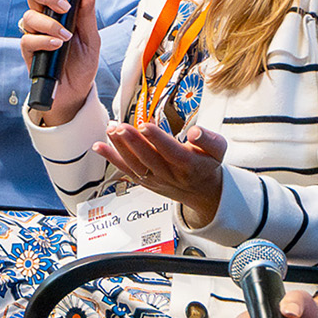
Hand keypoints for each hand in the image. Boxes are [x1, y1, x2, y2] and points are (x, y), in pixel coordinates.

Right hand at [19, 0, 102, 125]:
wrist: (76, 91)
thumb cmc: (82, 63)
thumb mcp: (92, 37)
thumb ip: (88, 13)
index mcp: (58, 10)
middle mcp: (43, 18)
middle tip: (64, 6)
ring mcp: (34, 34)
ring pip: (29, 16)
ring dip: (49, 23)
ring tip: (65, 35)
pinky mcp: (29, 52)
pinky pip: (27, 39)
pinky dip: (43, 40)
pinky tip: (56, 45)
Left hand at [94, 122, 227, 224]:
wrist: (202, 192)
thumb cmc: (208, 165)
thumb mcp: (218, 150)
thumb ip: (209, 139)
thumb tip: (195, 132)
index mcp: (188, 165)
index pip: (170, 151)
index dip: (156, 139)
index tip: (144, 125)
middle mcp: (169, 174)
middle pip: (148, 158)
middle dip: (132, 142)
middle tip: (120, 127)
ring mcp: (155, 179)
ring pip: (134, 164)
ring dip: (120, 148)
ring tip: (111, 130)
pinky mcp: (144, 181)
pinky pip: (125, 170)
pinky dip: (111, 158)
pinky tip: (99, 146)